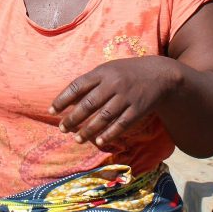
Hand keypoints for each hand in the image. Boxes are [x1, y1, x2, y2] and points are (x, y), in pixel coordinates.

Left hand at [49, 57, 177, 147]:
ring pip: (103, 116)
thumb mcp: (108, 70)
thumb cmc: (127, 72)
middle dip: (73, 118)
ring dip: (88, 130)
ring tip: (77, 139)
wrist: (160, 74)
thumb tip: (68, 99)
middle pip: (89, 104)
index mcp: (103, 72)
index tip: (52, 111)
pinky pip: (121, 124)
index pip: (78, 86)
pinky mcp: (138, 109)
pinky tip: (99, 141)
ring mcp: (126, 97)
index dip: (63, 99)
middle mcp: (113, 84)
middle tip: (62, 129)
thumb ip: (90, 82)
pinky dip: (110, 134)